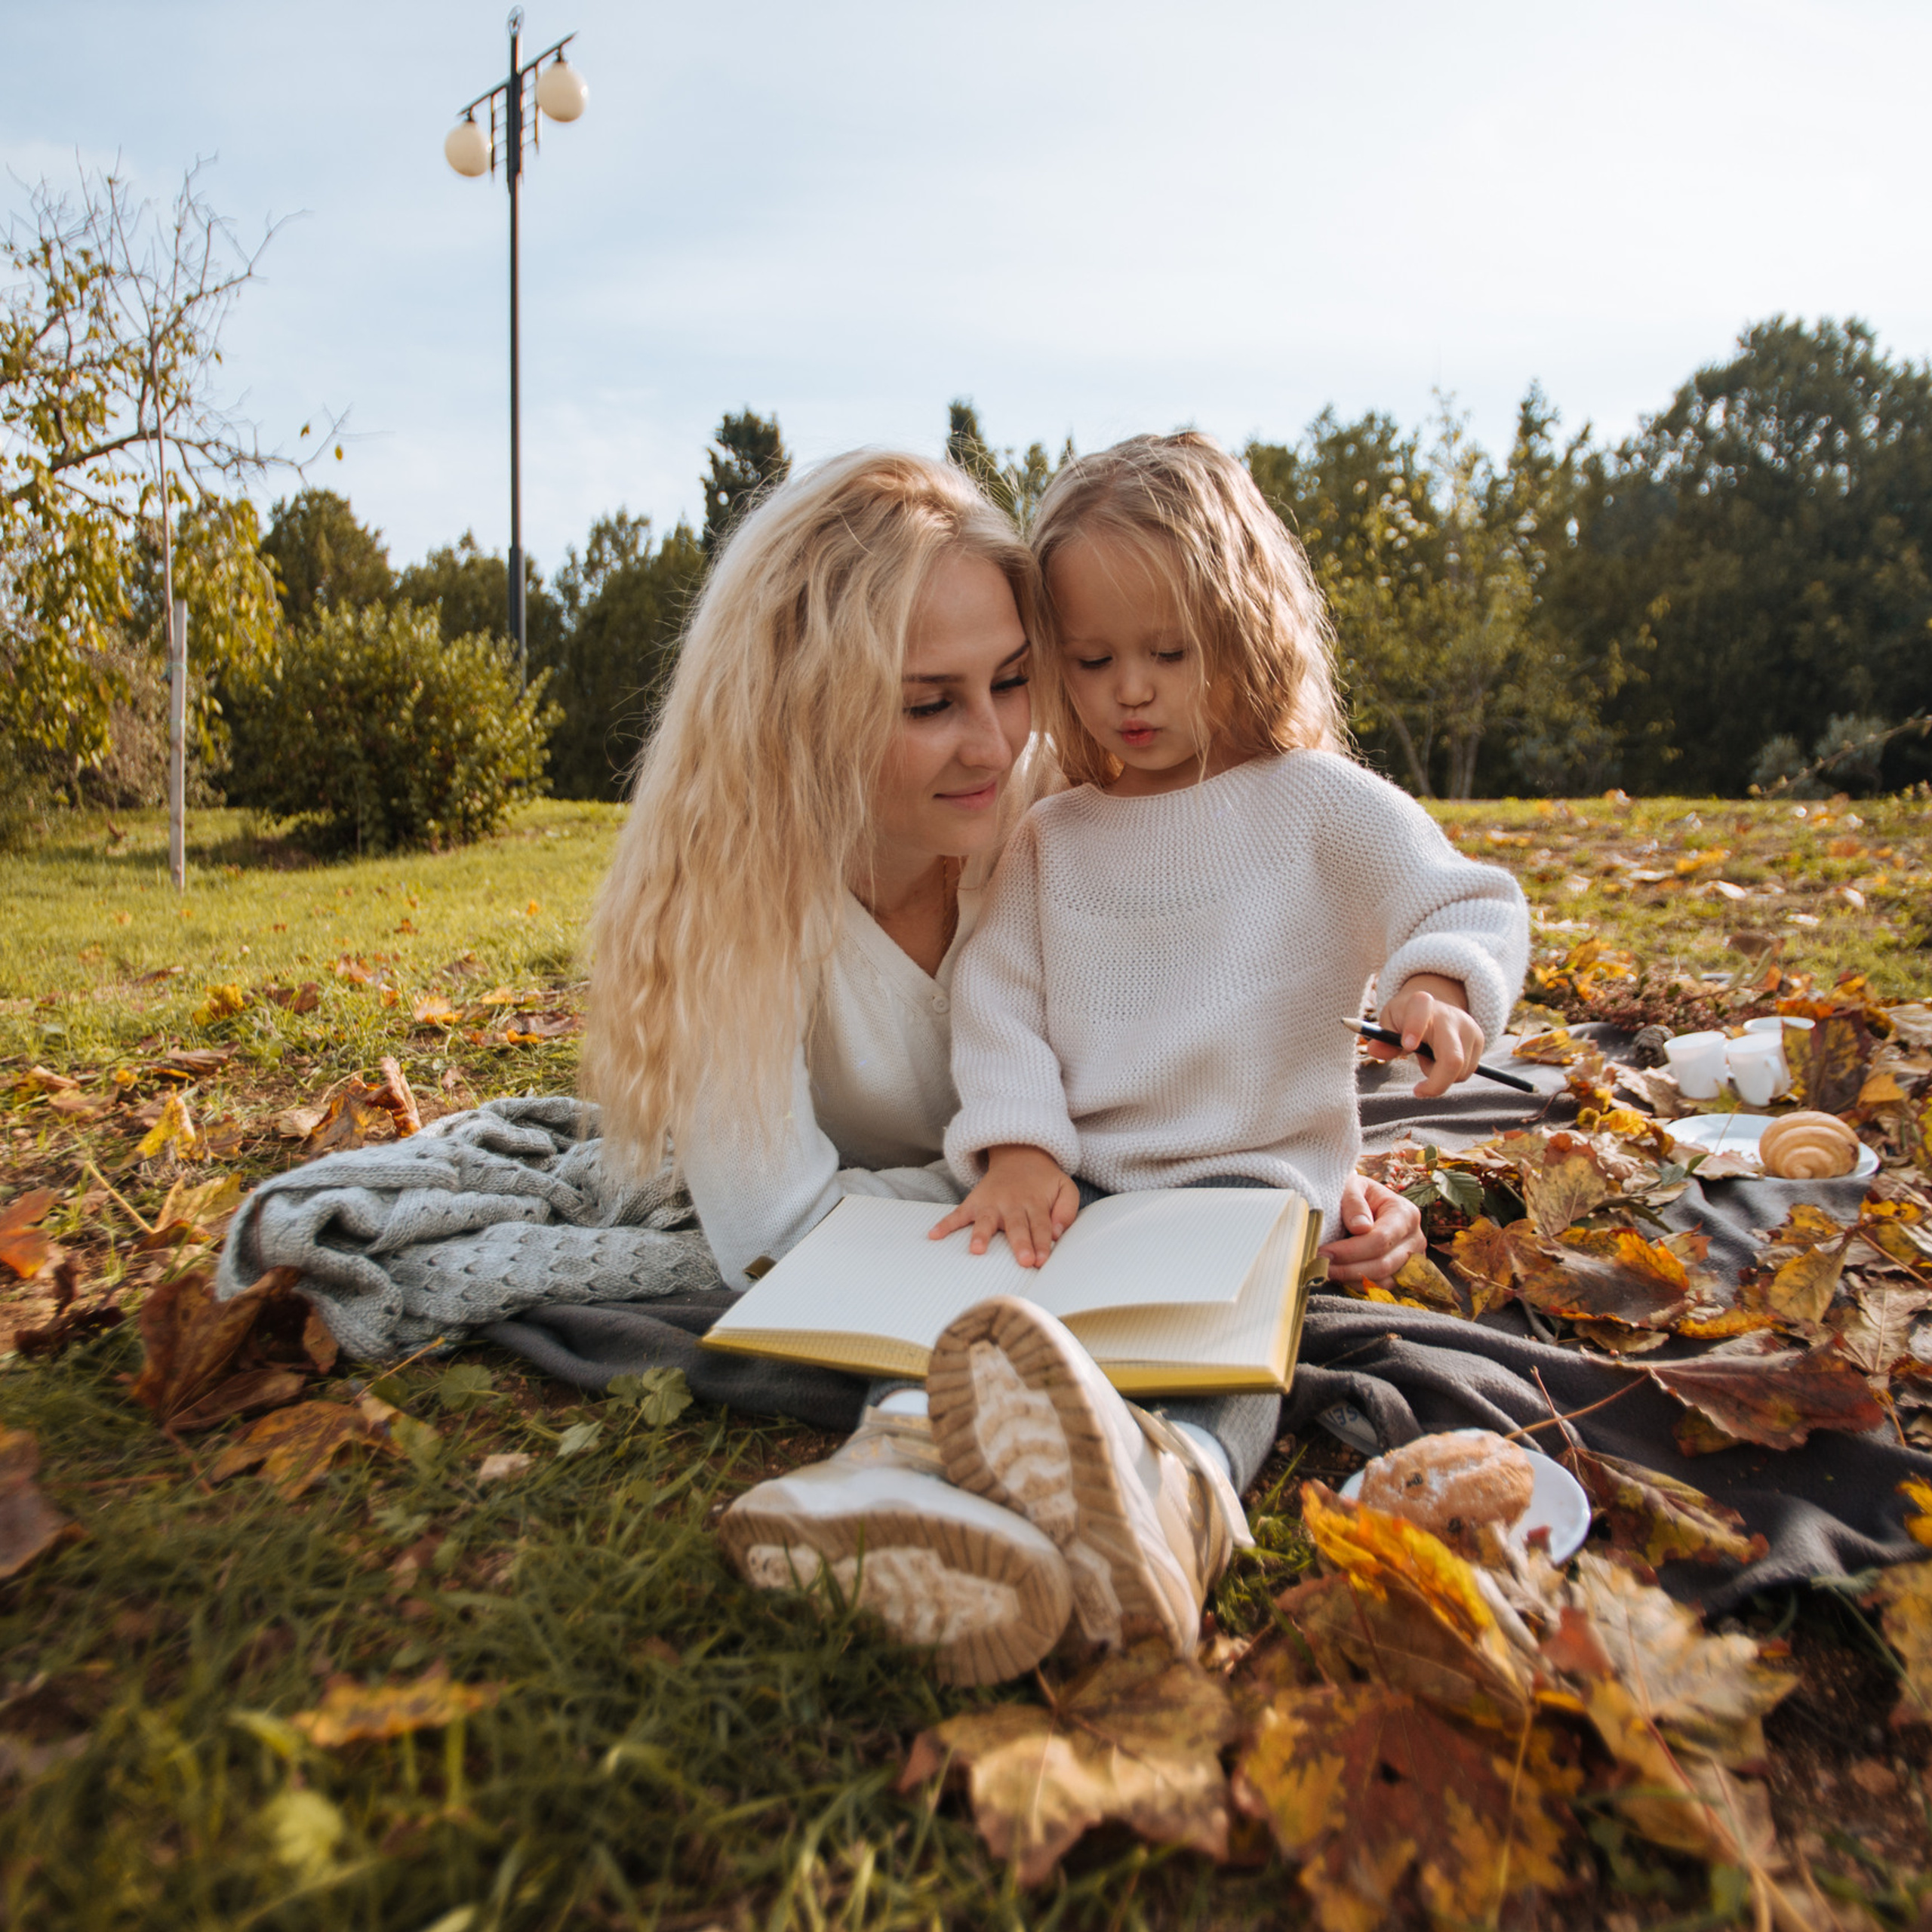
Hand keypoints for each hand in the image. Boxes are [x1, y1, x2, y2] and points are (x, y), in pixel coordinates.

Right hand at [929, 1145, 1078, 1267]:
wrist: (1020, 1154)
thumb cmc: (1044, 1180)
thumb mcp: (1065, 1187)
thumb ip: (1066, 1209)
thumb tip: (1058, 1232)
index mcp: (1036, 1203)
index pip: (1041, 1225)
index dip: (1042, 1243)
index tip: (1041, 1260)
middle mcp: (1012, 1204)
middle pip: (1017, 1226)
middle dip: (1019, 1243)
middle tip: (1023, 1260)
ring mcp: (991, 1203)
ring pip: (986, 1220)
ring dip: (981, 1235)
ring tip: (977, 1250)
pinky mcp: (975, 1202)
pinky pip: (958, 1213)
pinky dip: (945, 1224)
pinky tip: (934, 1235)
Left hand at [1318, 1173, 1423, 1283]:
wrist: (1364, 1201)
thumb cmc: (1357, 1192)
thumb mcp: (1353, 1186)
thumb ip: (1354, 1201)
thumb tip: (1360, 1227)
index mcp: (1406, 1214)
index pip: (1380, 1240)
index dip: (1350, 1251)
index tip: (1323, 1253)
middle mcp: (1415, 1239)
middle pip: (1382, 1264)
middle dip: (1347, 1268)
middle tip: (1318, 1266)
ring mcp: (1412, 1261)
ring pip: (1383, 1281)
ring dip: (1350, 1279)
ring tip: (1325, 1271)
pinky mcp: (1402, 1275)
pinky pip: (1381, 1288)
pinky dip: (1357, 1284)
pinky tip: (1338, 1275)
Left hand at [1366, 973, 1483, 1098]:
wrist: (1434, 1006)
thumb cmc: (1406, 1018)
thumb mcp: (1390, 1023)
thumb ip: (1383, 1039)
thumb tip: (1374, 1051)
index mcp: (1421, 1004)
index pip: (1421, 1011)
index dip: (1414, 1029)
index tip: (1407, 1046)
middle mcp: (1450, 1014)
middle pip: (1452, 1058)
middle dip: (1436, 1083)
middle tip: (1418, 1091)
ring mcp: (1469, 1027)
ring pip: (1459, 1071)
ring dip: (1440, 1075)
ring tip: (1427, 1058)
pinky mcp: (1479, 1039)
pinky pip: (1466, 1071)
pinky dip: (1451, 1074)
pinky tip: (1441, 1059)